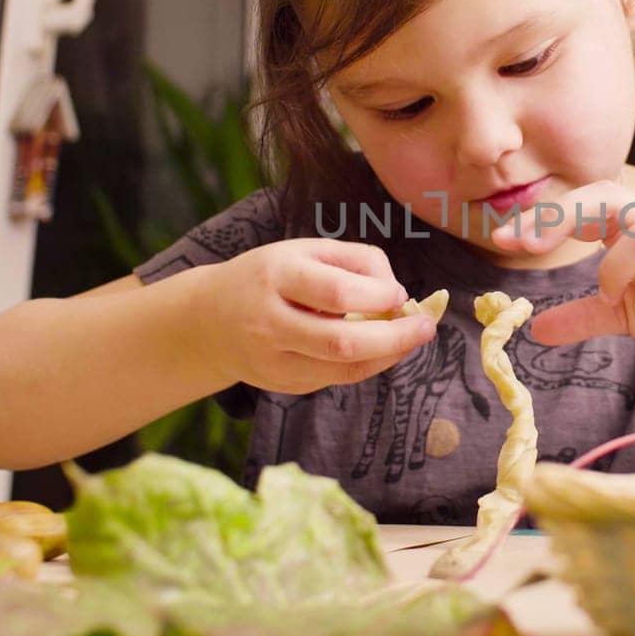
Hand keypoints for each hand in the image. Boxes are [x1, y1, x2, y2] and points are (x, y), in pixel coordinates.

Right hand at [196, 238, 435, 393]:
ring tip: (413, 338)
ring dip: (388, 356)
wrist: (209, 320)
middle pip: (342, 342)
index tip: (400, 292)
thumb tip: (398, 292)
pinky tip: (383, 349)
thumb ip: (355, 261)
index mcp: (276, 276)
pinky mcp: (283, 385)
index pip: (335, 292)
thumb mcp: (304, 250)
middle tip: (426, 326)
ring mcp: (274, 361)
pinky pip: (336, 379)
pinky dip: (369, 364)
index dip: (377, 295)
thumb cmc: (269, 276)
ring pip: (343, 369)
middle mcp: (270, 322)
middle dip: (394, 337)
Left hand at [490, 180, 634, 365]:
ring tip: (614, 299)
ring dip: (613, 271)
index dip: (547, 214)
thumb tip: (534, 329)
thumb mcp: (628, 313)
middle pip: (613, 197)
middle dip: (562, 218)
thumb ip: (585, 315)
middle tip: (523, 246)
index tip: (503, 237)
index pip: (591, 198)